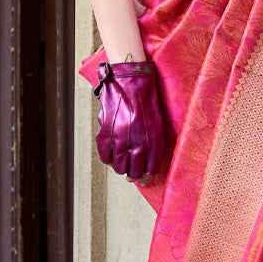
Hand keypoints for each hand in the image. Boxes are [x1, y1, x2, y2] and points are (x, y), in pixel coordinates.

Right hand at [94, 60, 165, 178]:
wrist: (131, 81)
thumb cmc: (147, 101)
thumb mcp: (157, 124)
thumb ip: (153, 144)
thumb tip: (145, 162)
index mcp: (154, 143)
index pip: (150, 170)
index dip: (145, 177)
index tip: (143, 179)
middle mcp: (138, 144)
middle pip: (133, 172)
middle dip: (132, 175)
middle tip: (131, 174)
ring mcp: (121, 140)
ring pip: (119, 167)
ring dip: (120, 167)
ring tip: (122, 163)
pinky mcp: (106, 134)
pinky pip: (105, 156)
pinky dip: (108, 158)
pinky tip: (112, 155)